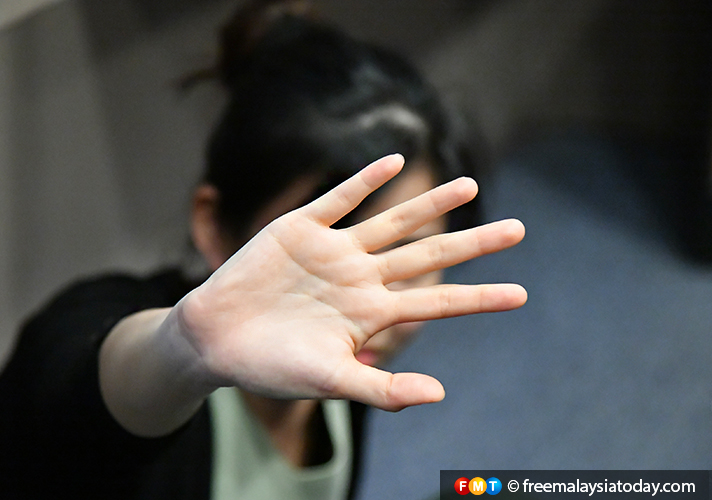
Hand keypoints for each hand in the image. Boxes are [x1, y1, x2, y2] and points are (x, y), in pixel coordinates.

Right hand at [179, 154, 525, 410]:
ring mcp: (333, 251)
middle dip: (472, 243)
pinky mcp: (300, 229)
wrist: (215, 340)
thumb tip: (440, 395)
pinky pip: (339, 199)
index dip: (479, 298)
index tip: (522, 295)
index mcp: (371, 314)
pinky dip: (365, 181)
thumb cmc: (271, 366)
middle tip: (520, 230)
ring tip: (467, 184)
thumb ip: (382, 388)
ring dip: (428, 203)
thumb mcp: (330, 381)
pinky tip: (394, 162)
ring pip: (392, 222)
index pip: (437, 302)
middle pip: (427, 254)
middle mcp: (361, 278)